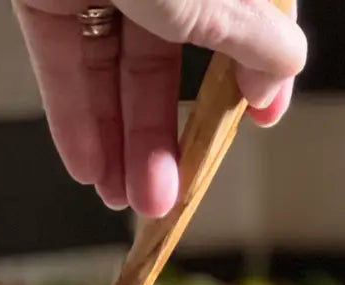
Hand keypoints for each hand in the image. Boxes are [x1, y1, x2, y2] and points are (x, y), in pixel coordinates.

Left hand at [14, 0, 305, 216]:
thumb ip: (249, 34)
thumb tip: (282, 75)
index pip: (245, 21)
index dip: (254, 77)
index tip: (261, 121)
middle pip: (172, 63)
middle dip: (167, 139)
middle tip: (168, 200)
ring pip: (114, 70)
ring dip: (120, 142)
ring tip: (126, 202)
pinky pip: (62, 58)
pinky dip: (74, 114)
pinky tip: (85, 168)